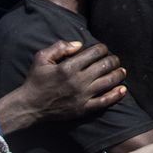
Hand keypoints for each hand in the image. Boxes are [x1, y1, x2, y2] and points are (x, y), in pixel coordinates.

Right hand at [10, 40, 126, 125]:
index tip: (103, 49)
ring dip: (118, 74)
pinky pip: (104, 101)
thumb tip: (80, 44)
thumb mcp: (41, 58)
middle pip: (105, 65)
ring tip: (122, 70)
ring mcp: (82, 96)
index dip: (102, 48)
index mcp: (68, 67)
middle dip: (113, 59)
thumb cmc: (35, 80)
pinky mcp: (83, 108)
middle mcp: (78, 81)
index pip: (95, 53)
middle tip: (114, 59)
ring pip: (108, 82)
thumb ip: (60, 47)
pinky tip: (123, 89)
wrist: (30, 106)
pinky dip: (116, 95)